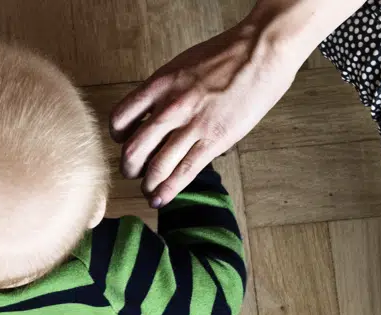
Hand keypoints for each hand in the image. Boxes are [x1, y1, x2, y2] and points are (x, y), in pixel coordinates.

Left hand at [111, 17, 302, 207]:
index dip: (118, 137)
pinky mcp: (215, 140)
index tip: (125, 142)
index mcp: (160, 84)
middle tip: (134, 173)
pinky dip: (168, 191)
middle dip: (129, 168)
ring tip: (149, 191)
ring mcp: (193, 125)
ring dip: (148, 184)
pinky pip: (184, 172)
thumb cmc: (227, 53)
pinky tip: (161, 199)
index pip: (120, 119)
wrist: (261, 49)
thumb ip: (168, 90)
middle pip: (133, 149)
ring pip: (156, 166)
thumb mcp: (184, 65)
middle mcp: (171, 106)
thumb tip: (159, 111)